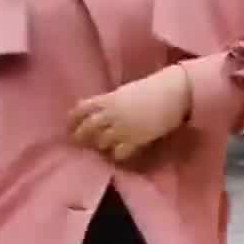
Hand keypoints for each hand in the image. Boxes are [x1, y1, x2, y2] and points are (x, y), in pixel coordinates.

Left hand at [69, 65, 190, 163]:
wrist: (173, 94)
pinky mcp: (134, 140)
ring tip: (102, 146)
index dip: (73, 119)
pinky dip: (116, 154)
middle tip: (79, 141)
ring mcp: (121, 129)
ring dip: (100, 145)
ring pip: (100, 142)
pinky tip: (120, 152)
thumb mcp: (125, 92)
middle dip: (81, 136)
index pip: (81, 109)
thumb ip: (111, 103)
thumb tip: (100, 113)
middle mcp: (110, 114)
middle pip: (86, 129)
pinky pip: (118, 153)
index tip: (70, 125)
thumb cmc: (152, 89)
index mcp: (108, 99)